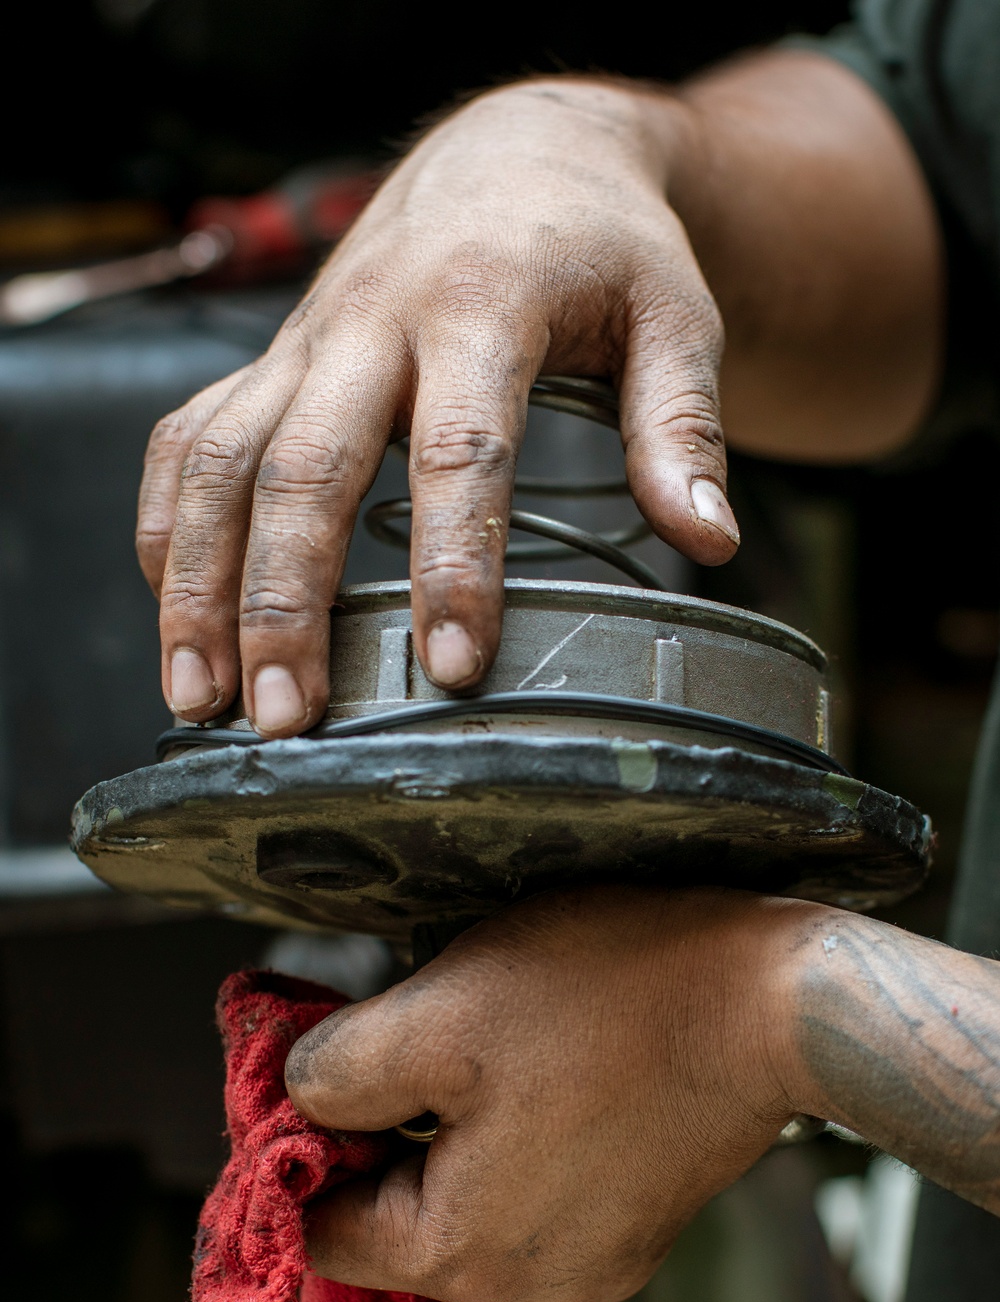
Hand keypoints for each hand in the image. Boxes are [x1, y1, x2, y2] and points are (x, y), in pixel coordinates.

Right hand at [137, 79, 737, 736]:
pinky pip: (186, 438)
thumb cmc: (602, 247)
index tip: (450, 670)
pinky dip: (167, 527)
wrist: (514, 154)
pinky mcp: (271, 360)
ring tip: (197, 699)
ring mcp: (306, 340)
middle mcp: (372, 321)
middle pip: (304, 468)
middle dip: (286, 603)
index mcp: (483, 305)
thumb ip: (681, 425)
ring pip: (218, 460)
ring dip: (197, 584)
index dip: (453, 565)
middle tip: (285, 719)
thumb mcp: (672, 316)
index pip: (461, 451)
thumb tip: (708, 540)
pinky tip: (174, 613)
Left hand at [284, 886, 807, 1301]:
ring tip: (501, 1036)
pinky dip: (522, 1131)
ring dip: (459, 1122)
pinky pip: (536, 1188)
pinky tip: (556, 1060)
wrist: (779, 1002)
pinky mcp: (636, 1224)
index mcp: (461, 1255)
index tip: (331, 1062)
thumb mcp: (441, 1012)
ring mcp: (591, 1263)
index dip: (304, 1145)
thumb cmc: (611, 998)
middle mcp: (527, 1288)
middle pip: (398, 1215)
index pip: (323, 1233)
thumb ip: (340, 1072)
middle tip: (422, 1024)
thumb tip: (296, 1099)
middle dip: (390, 1125)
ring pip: (469, 1195)